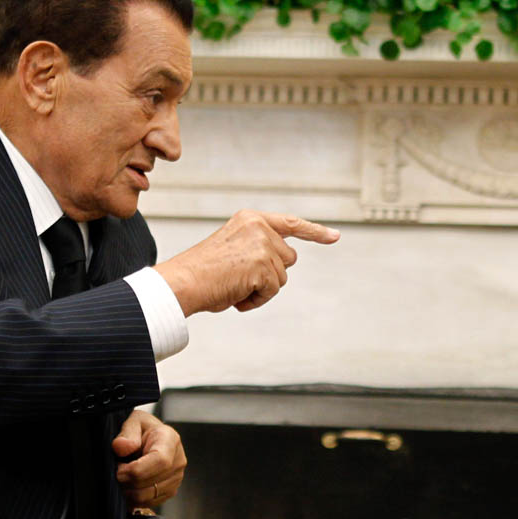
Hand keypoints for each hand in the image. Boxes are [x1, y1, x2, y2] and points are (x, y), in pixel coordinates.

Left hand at [112, 410, 186, 508]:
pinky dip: (133, 499)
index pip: (160, 461)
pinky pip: (148, 503)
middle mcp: (178, 460)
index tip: (119, 470)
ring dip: (128, 492)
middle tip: (115, 473)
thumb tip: (121, 447)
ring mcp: (176, 478)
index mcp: (170, 440)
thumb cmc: (142, 429)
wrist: (150, 437)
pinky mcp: (170, 491)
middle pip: (151, 483)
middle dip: (127, 482)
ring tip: (122, 478)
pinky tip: (128, 486)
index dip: (136, 470)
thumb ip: (127, 433)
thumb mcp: (132, 422)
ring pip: (148, 496)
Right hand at [154, 209, 339, 315]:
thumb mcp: (233, 249)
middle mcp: (259, 227)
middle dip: (270, 274)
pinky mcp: (264, 265)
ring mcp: (263, 245)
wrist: (182, 282)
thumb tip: (282, 265)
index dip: (315, 232)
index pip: (290, 223)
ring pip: (281, 278)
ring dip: (260, 289)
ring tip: (233, 285)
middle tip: (238, 278)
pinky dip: (256, 299)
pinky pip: (272, 291)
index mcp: (250, 219)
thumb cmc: (202, 272)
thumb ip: (258, 249)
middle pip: (288, 259)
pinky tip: (236, 295)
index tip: (335, 237)